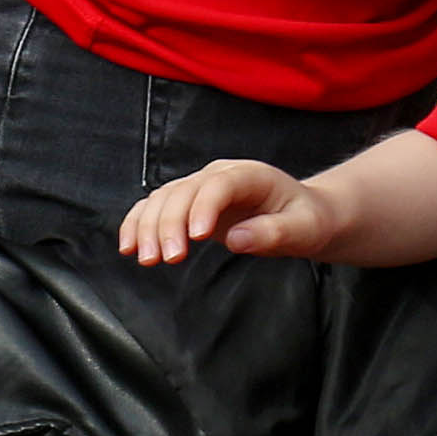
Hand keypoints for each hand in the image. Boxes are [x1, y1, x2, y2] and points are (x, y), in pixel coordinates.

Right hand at [123, 156, 340, 262]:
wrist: (303, 216)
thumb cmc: (307, 221)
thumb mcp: (305, 229)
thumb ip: (275, 233)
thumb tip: (237, 239)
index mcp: (250, 175)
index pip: (218, 185)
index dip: (202, 207)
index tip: (196, 238)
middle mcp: (218, 176)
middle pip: (182, 192)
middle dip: (168, 225)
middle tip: (168, 259)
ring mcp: (199, 187)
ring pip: (161, 199)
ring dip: (147, 228)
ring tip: (147, 259)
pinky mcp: (186, 204)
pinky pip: (153, 208)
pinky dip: (137, 225)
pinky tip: (129, 246)